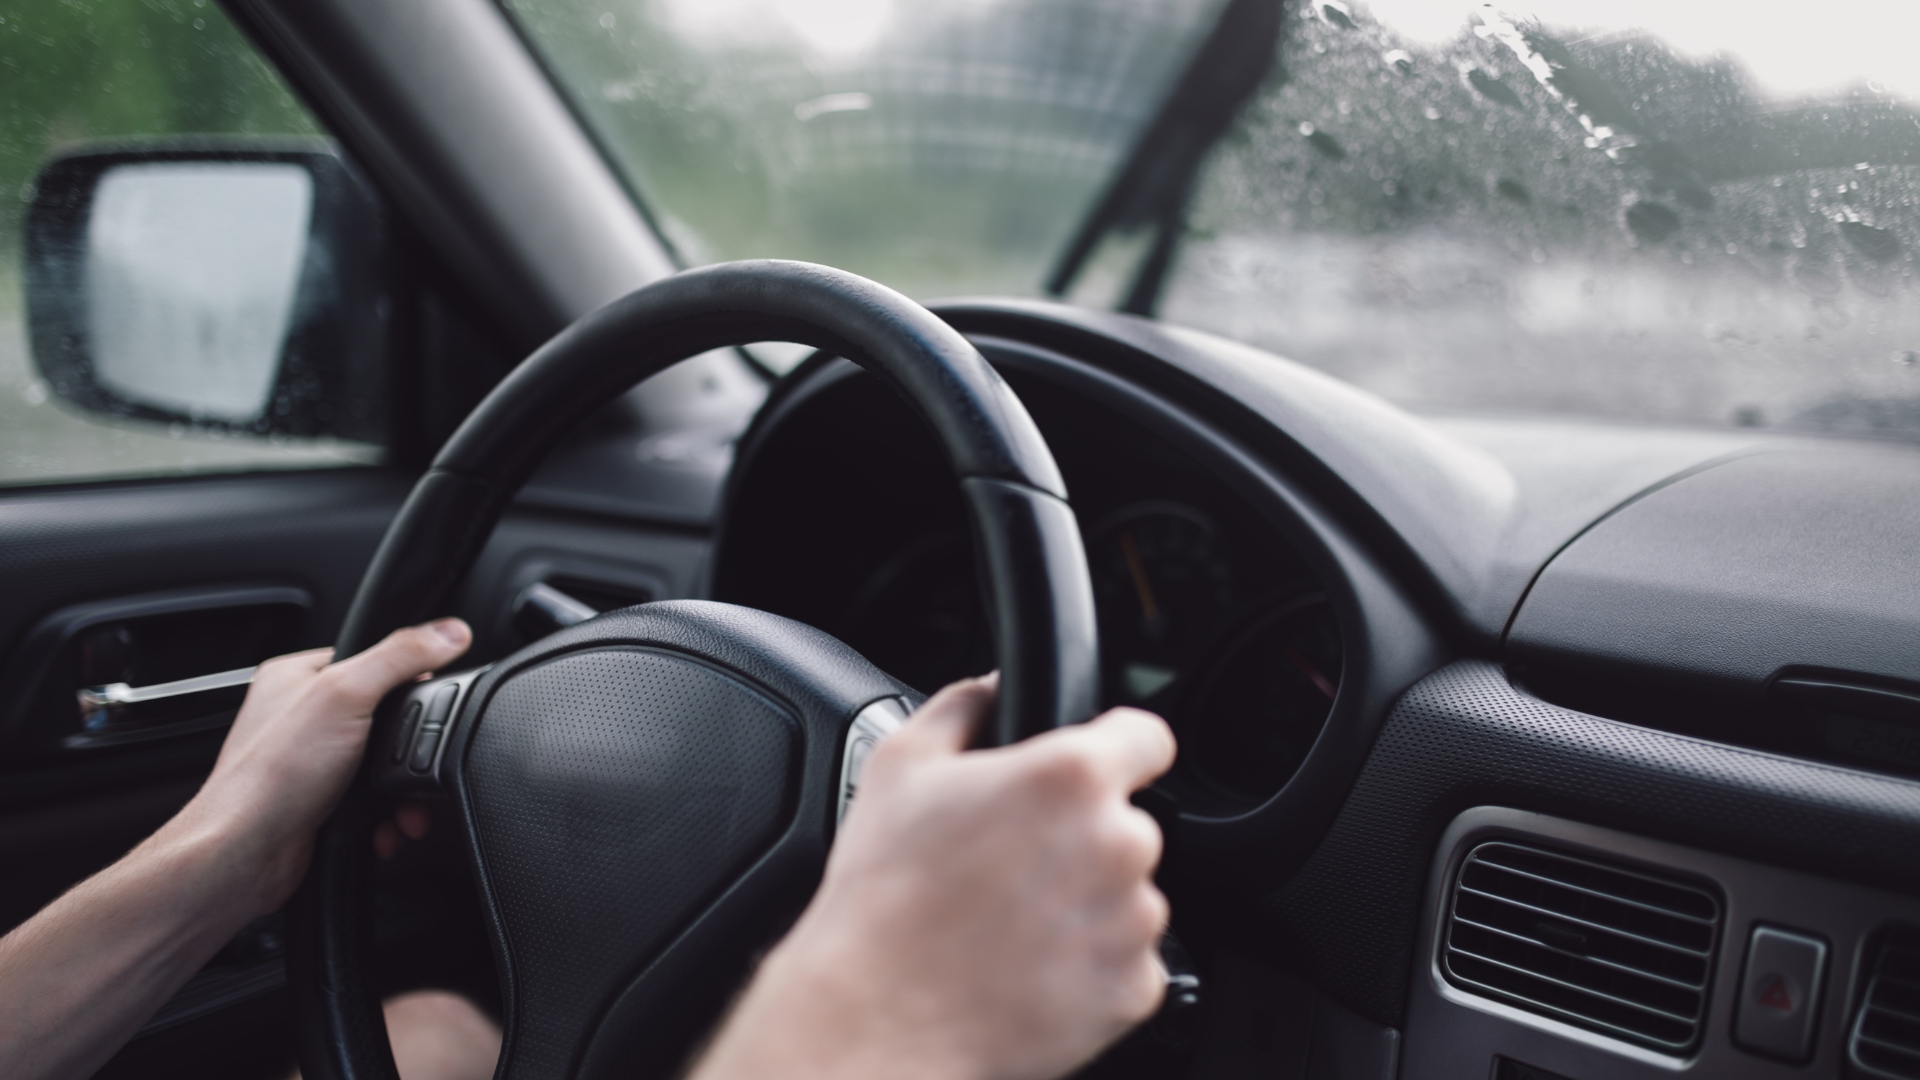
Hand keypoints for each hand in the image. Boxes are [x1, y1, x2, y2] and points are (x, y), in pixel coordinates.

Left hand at [173, 618, 471, 912]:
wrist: (246, 856)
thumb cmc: (269, 778)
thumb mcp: (345, 696)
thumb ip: (400, 657)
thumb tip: (449, 632)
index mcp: (298, 677)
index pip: (372, 659)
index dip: (407, 680)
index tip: (426, 702)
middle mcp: (303, 717)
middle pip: (387, 718)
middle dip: (409, 751)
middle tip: (414, 763)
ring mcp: (313, 762)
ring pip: (384, 766)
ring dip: (404, 792)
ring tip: (403, 807)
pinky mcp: (325, 803)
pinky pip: (376, 802)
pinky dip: (389, 818)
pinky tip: (384, 827)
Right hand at [691, 674, 1176, 1079]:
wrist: (879, 1015)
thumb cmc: (885, 896)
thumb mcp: (900, 766)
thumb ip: (962, 706)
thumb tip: (991, 687)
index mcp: (1071, 777)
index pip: (1147, 736)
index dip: (1116, 747)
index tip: (1093, 768)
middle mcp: (1118, 844)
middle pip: (1127, 823)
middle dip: (1082, 838)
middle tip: (1014, 865)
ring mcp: (1133, 921)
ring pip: (1130, 895)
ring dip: (1087, 903)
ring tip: (1011, 923)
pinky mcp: (1134, 988)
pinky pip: (1129, 962)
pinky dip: (1091, 965)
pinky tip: (1028, 967)